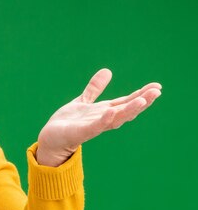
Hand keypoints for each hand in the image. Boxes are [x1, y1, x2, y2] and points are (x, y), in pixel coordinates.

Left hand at [36, 68, 161, 166]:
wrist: (51, 138)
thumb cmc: (69, 122)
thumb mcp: (84, 101)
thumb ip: (95, 88)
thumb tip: (107, 71)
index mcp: (105, 111)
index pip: (126, 102)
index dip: (141, 95)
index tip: (156, 87)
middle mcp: (103, 119)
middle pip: (126, 110)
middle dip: (142, 101)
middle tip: (157, 92)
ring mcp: (94, 126)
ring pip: (115, 119)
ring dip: (129, 110)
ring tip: (142, 101)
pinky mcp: (81, 132)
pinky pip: (95, 126)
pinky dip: (103, 120)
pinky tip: (111, 111)